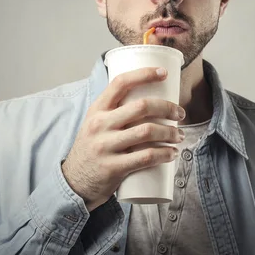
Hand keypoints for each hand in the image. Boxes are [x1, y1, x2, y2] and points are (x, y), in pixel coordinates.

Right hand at [61, 67, 185, 211]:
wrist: (74, 181)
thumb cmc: (92, 147)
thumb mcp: (95, 123)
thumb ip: (115, 110)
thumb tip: (148, 96)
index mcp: (97, 109)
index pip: (120, 83)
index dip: (144, 74)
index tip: (164, 73)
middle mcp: (100, 124)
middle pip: (142, 107)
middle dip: (167, 108)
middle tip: (180, 114)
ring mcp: (106, 146)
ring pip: (147, 131)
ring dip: (171, 132)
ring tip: (179, 135)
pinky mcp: (113, 167)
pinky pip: (145, 157)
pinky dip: (164, 154)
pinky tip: (172, 153)